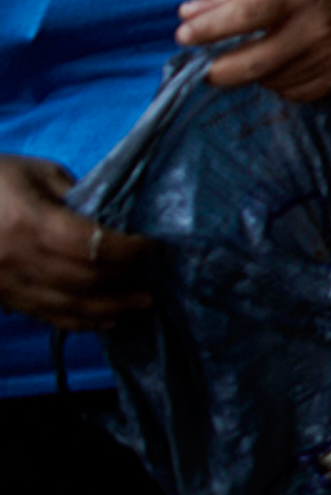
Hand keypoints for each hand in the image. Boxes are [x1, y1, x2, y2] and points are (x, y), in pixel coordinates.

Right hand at [0, 156, 151, 331]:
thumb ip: (78, 197)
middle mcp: (17, 259)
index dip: (128, 249)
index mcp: (30, 222)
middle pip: (85, 280)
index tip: (149, 244)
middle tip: (151, 279)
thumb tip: (114, 221)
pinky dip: (81, 321)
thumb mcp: (39, 173)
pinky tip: (107, 318)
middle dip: (124, 281)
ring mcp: (7, 283)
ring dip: (110, 309)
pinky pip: (47, 316)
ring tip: (140, 304)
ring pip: (68, 307)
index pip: (93, 246)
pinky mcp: (2, 296)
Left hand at [175, 0, 330, 100]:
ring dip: (251, 74)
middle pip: (253, 64)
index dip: (207, 30)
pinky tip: (281, 67)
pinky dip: (278, 83)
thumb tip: (188, 14)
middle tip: (205, 67)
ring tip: (250, 58)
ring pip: (270, 81)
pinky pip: (294, 93)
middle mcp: (316, 28)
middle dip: (218, 70)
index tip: (183, 36)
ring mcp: (330, 58)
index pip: (244, 16)